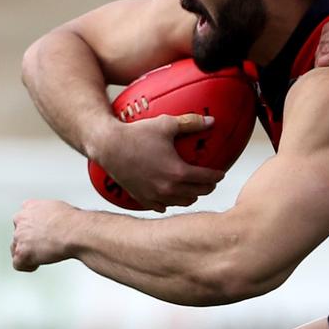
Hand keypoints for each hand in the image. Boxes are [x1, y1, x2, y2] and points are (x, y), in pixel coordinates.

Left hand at [11, 199, 77, 271]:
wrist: (76, 232)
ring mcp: (19, 236)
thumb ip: (48, 214)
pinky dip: (28, 266)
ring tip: (42, 255)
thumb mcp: (60, 208)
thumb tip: (54, 222)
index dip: (32, 228)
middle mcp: (21, 219)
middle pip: (19, 234)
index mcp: (30, 206)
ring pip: (16, 248)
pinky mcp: (21, 252)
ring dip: (28, 253)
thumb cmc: (74, 222)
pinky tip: (38, 263)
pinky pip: (18, 264)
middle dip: (29, 241)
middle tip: (44, 245)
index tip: (39, 233)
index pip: (22, 218)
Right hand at [92, 113, 224, 211]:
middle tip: (210, 181)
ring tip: (193, 188)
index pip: (207, 179)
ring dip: (191, 196)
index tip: (221, 173)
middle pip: (198, 193)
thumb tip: (212, 121)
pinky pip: (162, 207)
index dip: (217, 176)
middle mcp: (168, 188)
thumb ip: (191, 123)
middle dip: (208, 187)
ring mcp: (155, 196)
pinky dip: (170, 202)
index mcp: (178, 172)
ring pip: (182, 202)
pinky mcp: (142, 199)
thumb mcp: (166, 124)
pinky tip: (171, 196)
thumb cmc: (137, 133)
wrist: (108, 146)